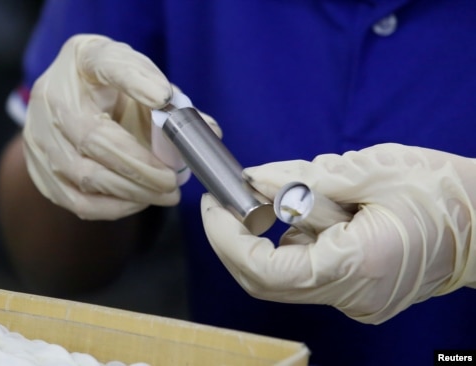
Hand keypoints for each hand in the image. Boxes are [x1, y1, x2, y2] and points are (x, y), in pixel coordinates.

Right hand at [23, 34, 187, 219]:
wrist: (70, 103)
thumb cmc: (112, 89)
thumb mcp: (140, 79)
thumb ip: (171, 101)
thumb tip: (208, 129)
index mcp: (81, 60)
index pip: (105, 62)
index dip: (135, 79)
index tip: (163, 97)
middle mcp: (51, 96)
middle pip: (92, 137)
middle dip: (140, 167)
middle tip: (172, 182)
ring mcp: (38, 135)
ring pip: (83, 175)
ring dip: (130, 191)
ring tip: (163, 194)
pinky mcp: (38, 170)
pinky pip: (75, 200)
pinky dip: (112, 207)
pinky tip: (137, 201)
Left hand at [201, 143, 474, 323]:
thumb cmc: (442, 192)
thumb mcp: (370, 170)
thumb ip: (305, 178)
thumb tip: (256, 180)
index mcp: (357, 265)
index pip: (265, 270)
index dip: (228, 239)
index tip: (213, 205)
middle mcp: (351, 295)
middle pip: (265, 280)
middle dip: (236, 238)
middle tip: (225, 199)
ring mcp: (354, 300)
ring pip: (283, 275)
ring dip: (267, 236)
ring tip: (276, 196)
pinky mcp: (355, 293)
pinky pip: (306, 272)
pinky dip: (293, 242)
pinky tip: (305, 213)